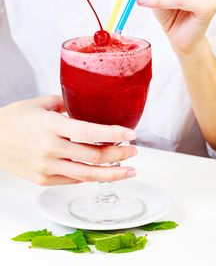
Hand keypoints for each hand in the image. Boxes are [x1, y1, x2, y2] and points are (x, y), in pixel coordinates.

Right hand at [0, 96, 136, 184]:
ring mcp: (47, 167)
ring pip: (87, 175)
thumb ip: (65, 103)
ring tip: (129, 171)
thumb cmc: (13, 119)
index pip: (90, 132)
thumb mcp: (39, 104)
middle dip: (119, 155)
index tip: (131, 134)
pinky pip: (73, 180)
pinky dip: (91, 177)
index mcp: (51, 126)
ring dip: (112, 174)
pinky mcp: (44, 180)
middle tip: (134, 151)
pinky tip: (103, 173)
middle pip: (94, 157)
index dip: (114, 134)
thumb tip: (84, 105)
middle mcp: (51, 148)